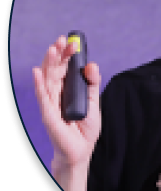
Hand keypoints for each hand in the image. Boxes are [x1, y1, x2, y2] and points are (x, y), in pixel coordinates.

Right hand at [33, 35, 101, 170]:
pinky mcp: (48, 113)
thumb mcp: (94, 101)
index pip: (65, 68)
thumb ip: (92, 83)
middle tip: (62, 40)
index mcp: (68, 89)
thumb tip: (91, 64)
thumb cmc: (86, 127)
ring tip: (52, 49)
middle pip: (55, 70)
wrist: (82, 149)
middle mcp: (57, 93)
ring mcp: (51, 102)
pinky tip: (38, 71)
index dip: (67, 55)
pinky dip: (39, 84)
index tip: (72, 42)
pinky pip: (42, 96)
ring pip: (48, 79)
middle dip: (58, 54)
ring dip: (49, 63)